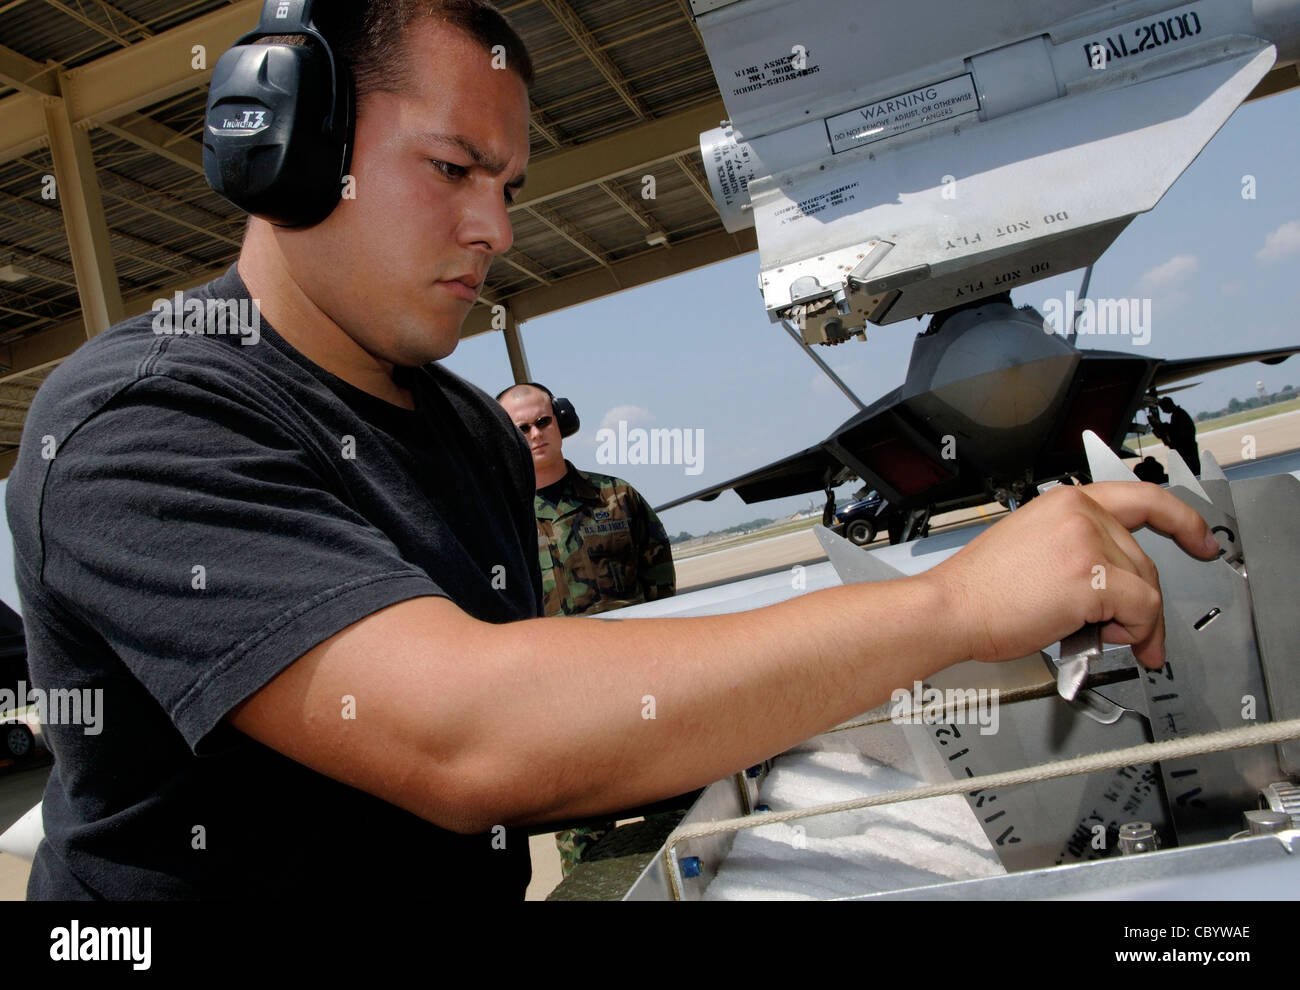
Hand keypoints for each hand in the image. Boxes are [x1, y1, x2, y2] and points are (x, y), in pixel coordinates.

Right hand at [926, 482, 1219, 668]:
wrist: (950, 609)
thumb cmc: (978, 590)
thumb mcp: (1031, 547)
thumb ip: (1077, 551)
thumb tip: (1117, 587)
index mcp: (1064, 502)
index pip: (1142, 497)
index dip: (1182, 519)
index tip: (1200, 538)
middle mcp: (1079, 513)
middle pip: (1144, 558)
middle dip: (1145, 601)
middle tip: (1134, 632)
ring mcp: (1087, 542)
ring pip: (1148, 586)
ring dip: (1136, 622)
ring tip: (1107, 637)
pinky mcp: (1092, 578)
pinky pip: (1142, 610)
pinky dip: (1133, 632)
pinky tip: (1105, 637)